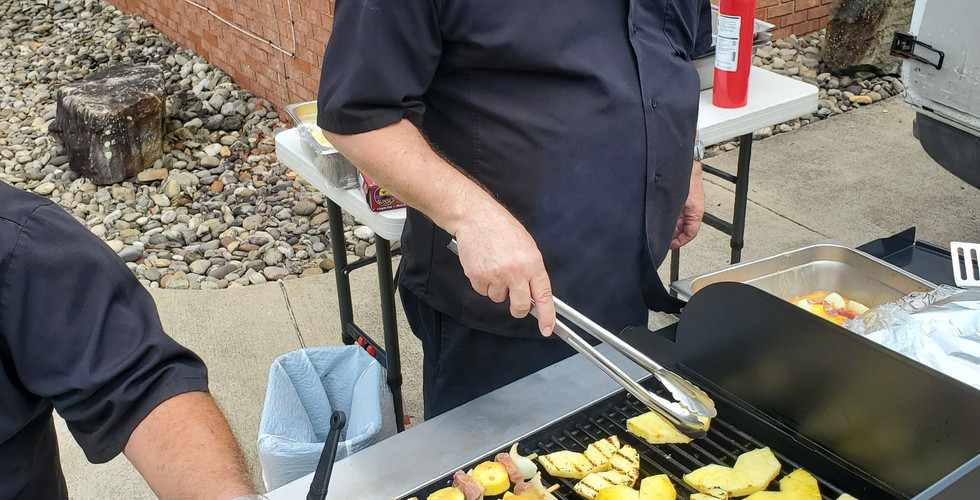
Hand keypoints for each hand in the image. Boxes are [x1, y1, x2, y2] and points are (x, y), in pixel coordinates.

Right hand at [453, 212, 555, 336]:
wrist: (476, 218)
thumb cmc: (502, 229)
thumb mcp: (527, 247)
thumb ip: (532, 271)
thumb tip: (534, 293)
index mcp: (532, 263)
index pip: (543, 296)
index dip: (546, 316)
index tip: (547, 328)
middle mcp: (515, 271)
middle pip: (519, 306)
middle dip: (518, 308)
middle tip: (514, 299)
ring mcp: (495, 276)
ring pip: (499, 298)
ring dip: (497, 289)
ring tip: (495, 267)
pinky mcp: (477, 277)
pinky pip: (483, 291)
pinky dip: (483, 283)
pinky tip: (484, 266)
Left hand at [669, 160, 704, 249]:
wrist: (685, 161)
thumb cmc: (684, 177)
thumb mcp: (676, 202)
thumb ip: (671, 217)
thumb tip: (662, 228)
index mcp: (696, 211)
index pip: (690, 233)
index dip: (680, 242)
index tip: (670, 245)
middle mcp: (694, 208)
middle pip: (685, 228)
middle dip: (674, 234)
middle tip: (663, 238)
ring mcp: (690, 203)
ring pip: (681, 220)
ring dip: (672, 225)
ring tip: (660, 228)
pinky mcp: (685, 197)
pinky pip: (679, 211)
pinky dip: (672, 216)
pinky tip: (662, 215)